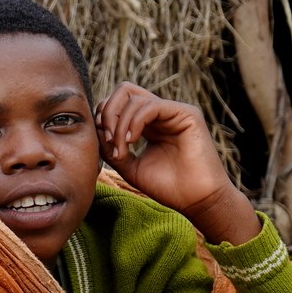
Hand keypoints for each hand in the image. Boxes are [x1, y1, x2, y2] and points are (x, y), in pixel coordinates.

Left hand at [95, 82, 258, 244]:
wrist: (196, 201)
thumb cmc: (167, 187)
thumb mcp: (129, 166)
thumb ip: (111, 147)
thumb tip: (95, 128)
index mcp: (147, 124)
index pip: (118, 104)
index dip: (103, 118)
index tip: (103, 144)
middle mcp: (160, 114)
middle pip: (124, 91)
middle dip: (107, 112)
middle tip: (107, 139)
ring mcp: (173, 112)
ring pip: (134, 98)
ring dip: (119, 124)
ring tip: (121, 149)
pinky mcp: (187, 113)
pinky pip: (151, 106)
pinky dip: (134, 122)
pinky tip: (131, 141)